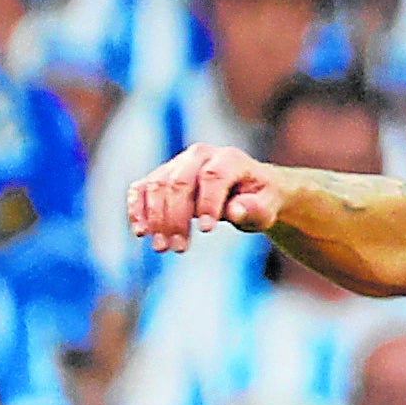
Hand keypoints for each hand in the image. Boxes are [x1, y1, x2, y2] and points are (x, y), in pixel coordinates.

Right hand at [125, 144, 285, 254]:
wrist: (249, 190)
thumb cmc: (259, 200)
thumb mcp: (267, 207)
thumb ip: (254, 209)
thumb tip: (234, 211)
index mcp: (229, 159)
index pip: (213, 177)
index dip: (208, 203)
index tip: (207, 231)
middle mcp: (200, 155)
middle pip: (180, 183)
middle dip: (176, 217)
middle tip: (178, 249)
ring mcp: (178, 164)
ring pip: (158, 186)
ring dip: (156, 218)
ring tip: (162, 248)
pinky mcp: (162, 176)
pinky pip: (143, 188)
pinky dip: (138, 208)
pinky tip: (140, 231)